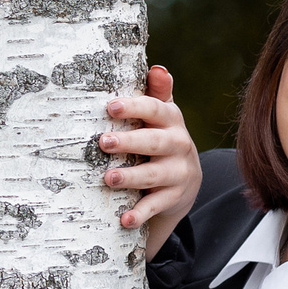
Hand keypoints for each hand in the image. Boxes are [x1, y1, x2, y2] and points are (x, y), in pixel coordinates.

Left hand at [100, 65, 200, 256]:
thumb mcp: (162, 116)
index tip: (111, 107)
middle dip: (129, 142)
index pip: (155, 109)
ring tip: (108, 178)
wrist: (184, 181)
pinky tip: (124, 219)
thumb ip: (157, 93)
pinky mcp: (173, 198)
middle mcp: (178, 145)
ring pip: (153, 175)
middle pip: (154, 142)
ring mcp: (177, 173)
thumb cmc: (160, 138)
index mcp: (171, 121)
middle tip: (103, 142)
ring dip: (130, 177)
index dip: (134, 107)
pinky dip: (140, 214)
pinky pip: (155, 206)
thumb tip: (158, 68)